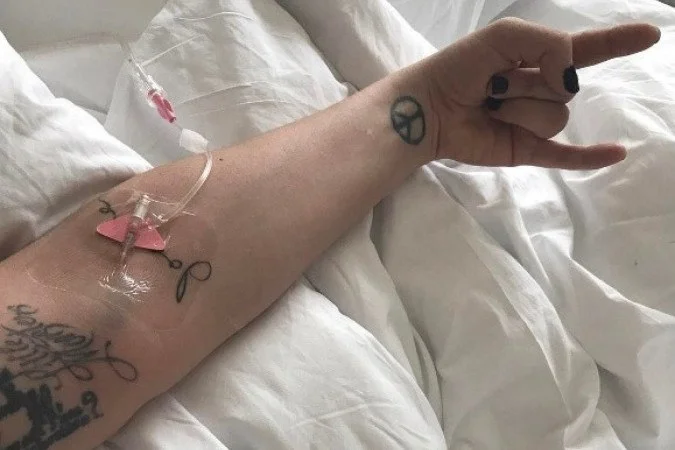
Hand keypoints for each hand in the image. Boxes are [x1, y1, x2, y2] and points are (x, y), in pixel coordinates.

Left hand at [415, 18, 659, 168]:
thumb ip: (550, 45)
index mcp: (537, 59)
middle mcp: (541, 90)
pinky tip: (615, 153)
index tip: (650, 35)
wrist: (428, 107)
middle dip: (528, 83)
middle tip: (492, 83)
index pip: (586, 50)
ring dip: (519, 109)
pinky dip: (590, 157)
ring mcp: (534, 122)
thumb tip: (569, 84)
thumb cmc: (460, 67)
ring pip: (554, 118)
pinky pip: (566, 156)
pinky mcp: (525, 150)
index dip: (617, 42)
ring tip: (490, 106)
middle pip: (565, 89)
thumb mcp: (507, 36)